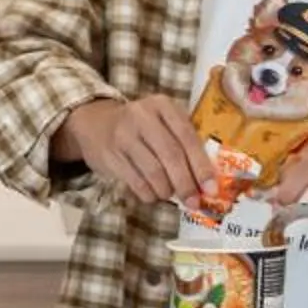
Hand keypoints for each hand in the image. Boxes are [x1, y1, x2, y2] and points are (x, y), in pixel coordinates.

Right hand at [58, 94, 210, 204]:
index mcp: (162, 105)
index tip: (211, 188)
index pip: (187, 136)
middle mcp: (142, 116)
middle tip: (193, 202)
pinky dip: (149, 194)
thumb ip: (184, 143)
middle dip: (185, 183)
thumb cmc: (142, 127)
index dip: (201, 165)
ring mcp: (123, 135)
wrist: (96, 123)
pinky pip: (136, 181)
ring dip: (167, 190)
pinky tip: (154, 195)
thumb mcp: (163, 122)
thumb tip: (207, 181)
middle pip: (170, 154)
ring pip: (153, 171)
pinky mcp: (110, 155)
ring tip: (170, 195)